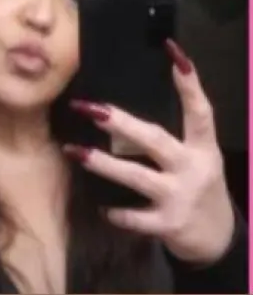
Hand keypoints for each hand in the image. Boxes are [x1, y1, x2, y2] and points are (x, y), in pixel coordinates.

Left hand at [63, 40, 234, 264]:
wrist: (218, 240)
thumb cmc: (200, 189)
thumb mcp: (200, 159)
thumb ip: (175, 138)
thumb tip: (126, 113)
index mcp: (204, 148)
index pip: (200, 111)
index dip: (190, 83)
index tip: (174, 54)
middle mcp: (193, 169)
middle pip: (155, 139)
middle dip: (121, 123)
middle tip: (91, 108)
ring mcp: (180, 197)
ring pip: (136, 176)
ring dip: (103, 164)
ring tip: (75, 151)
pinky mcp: (168, 224)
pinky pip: (135, 217)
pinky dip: (116, 213)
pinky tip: (101, 206)